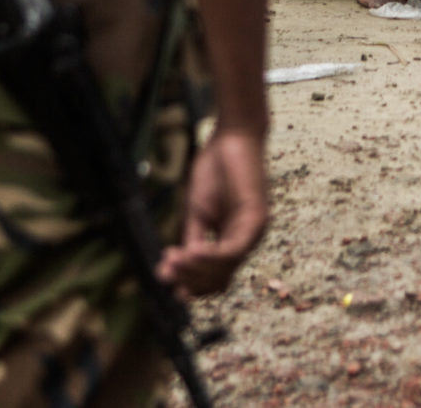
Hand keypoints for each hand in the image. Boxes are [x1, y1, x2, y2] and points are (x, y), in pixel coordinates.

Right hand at [158, 128, 267, 299]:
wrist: (233, 136)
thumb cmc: (216, 170)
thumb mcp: (198, 213)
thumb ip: (192, 240)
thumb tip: (174, 270)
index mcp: (233, 240)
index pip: (215, 278)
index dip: (190, 284)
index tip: (163, 279)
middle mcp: (247, 241)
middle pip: (219, 280)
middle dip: (189, 280)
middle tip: (164, 271)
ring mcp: (255, 232)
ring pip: (225, 269)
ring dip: (195, 269)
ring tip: (172, 260)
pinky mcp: (256, 219)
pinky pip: (233, 250)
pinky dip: (210, 256)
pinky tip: (190, 253)